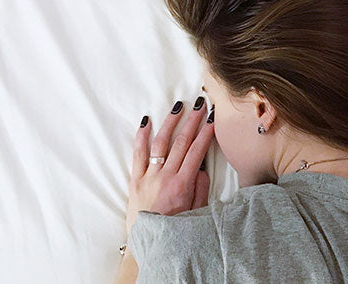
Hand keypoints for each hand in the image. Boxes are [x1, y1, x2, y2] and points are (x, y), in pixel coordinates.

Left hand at [126, 99, 213, 234]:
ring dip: (170, 123)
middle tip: (200, 105)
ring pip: (160, 143)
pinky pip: (138, 154)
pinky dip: (141, 136)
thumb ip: (200, 189)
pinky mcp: (135, 179)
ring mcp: (148, 176)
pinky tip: (146, 122)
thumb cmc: (174, 230)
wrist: (148, 243)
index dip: (206, 133)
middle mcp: (165, 177)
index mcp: (182, 185)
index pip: (197, 151)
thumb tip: (202, 168)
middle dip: (192, 121)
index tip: (213, 119)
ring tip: (178, 107)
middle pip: (181, 142)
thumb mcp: (196, 212)